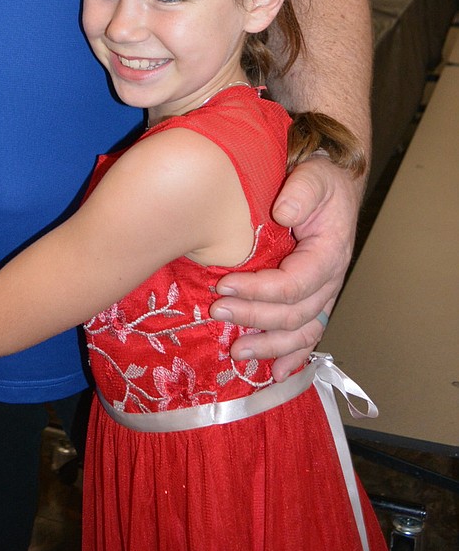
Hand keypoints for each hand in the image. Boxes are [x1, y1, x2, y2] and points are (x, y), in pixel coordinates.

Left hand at [209, 154, 361, 379]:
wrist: (332, 186)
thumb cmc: (320, 182)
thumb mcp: (314, 177)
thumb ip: (302, 192)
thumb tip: (283, 214)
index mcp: (329, 254)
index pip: (294, 284)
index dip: (258, 290)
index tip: (223, 284)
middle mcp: (328, 281)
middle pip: (293, 314)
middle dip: (253, 317)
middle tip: (217, 311)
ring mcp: (322, 294)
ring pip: (300, 333)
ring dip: (268, 346)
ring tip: (236, 353)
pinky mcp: (312, 300)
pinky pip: (306, 336)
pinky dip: (291, 357)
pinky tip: (275, 373)